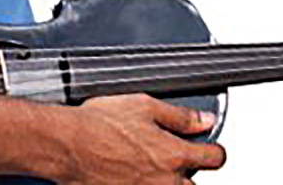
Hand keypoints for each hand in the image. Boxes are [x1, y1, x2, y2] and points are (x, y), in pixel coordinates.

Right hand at [54, 94, 226, 183]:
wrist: (67, 146)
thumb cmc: (99, 124)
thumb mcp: (144, 106)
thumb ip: (180, 117)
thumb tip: (204, 121)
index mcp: (174, 155)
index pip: (214, 159)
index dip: (214, 151)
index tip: (209, 149)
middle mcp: (165, 182)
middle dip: (188, 174)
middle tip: (171, 160)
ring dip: (167, 183)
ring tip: (149, 169)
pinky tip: (130, 175)